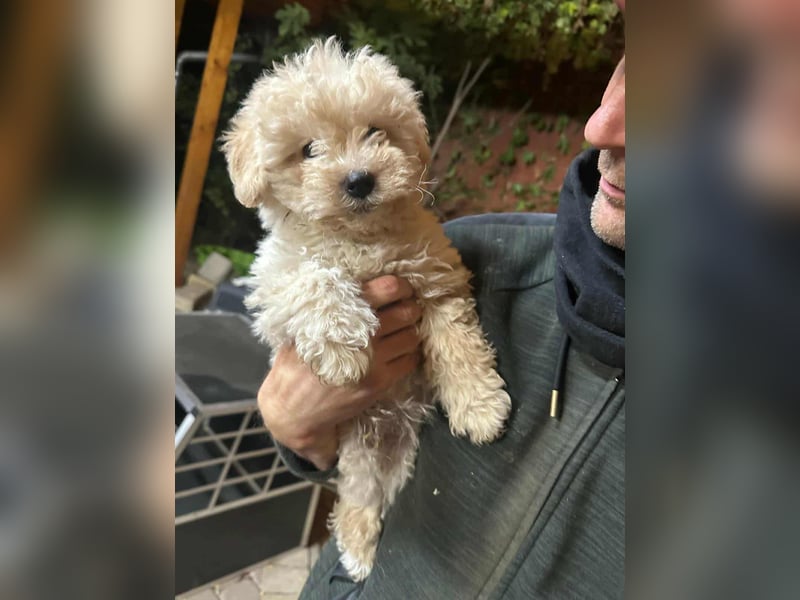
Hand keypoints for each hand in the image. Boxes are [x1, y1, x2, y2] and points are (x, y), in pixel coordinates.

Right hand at [259, 276, 421, 470]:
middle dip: (410, 308)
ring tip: (402, 332)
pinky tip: (399, 353)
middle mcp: (363, 336)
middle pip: (407, 312)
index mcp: (343, 315)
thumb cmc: (296, 363)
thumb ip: (331, 307)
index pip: (387, 289)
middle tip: (406, 309)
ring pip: (412, 336)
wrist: (294, 408)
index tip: (403, 289)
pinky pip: (410, 361)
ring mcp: (374, 361)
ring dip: (411, 331)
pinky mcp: (381, 382)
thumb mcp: (304, 327)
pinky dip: (409, 354)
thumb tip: (360, 286)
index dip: (401, 286)